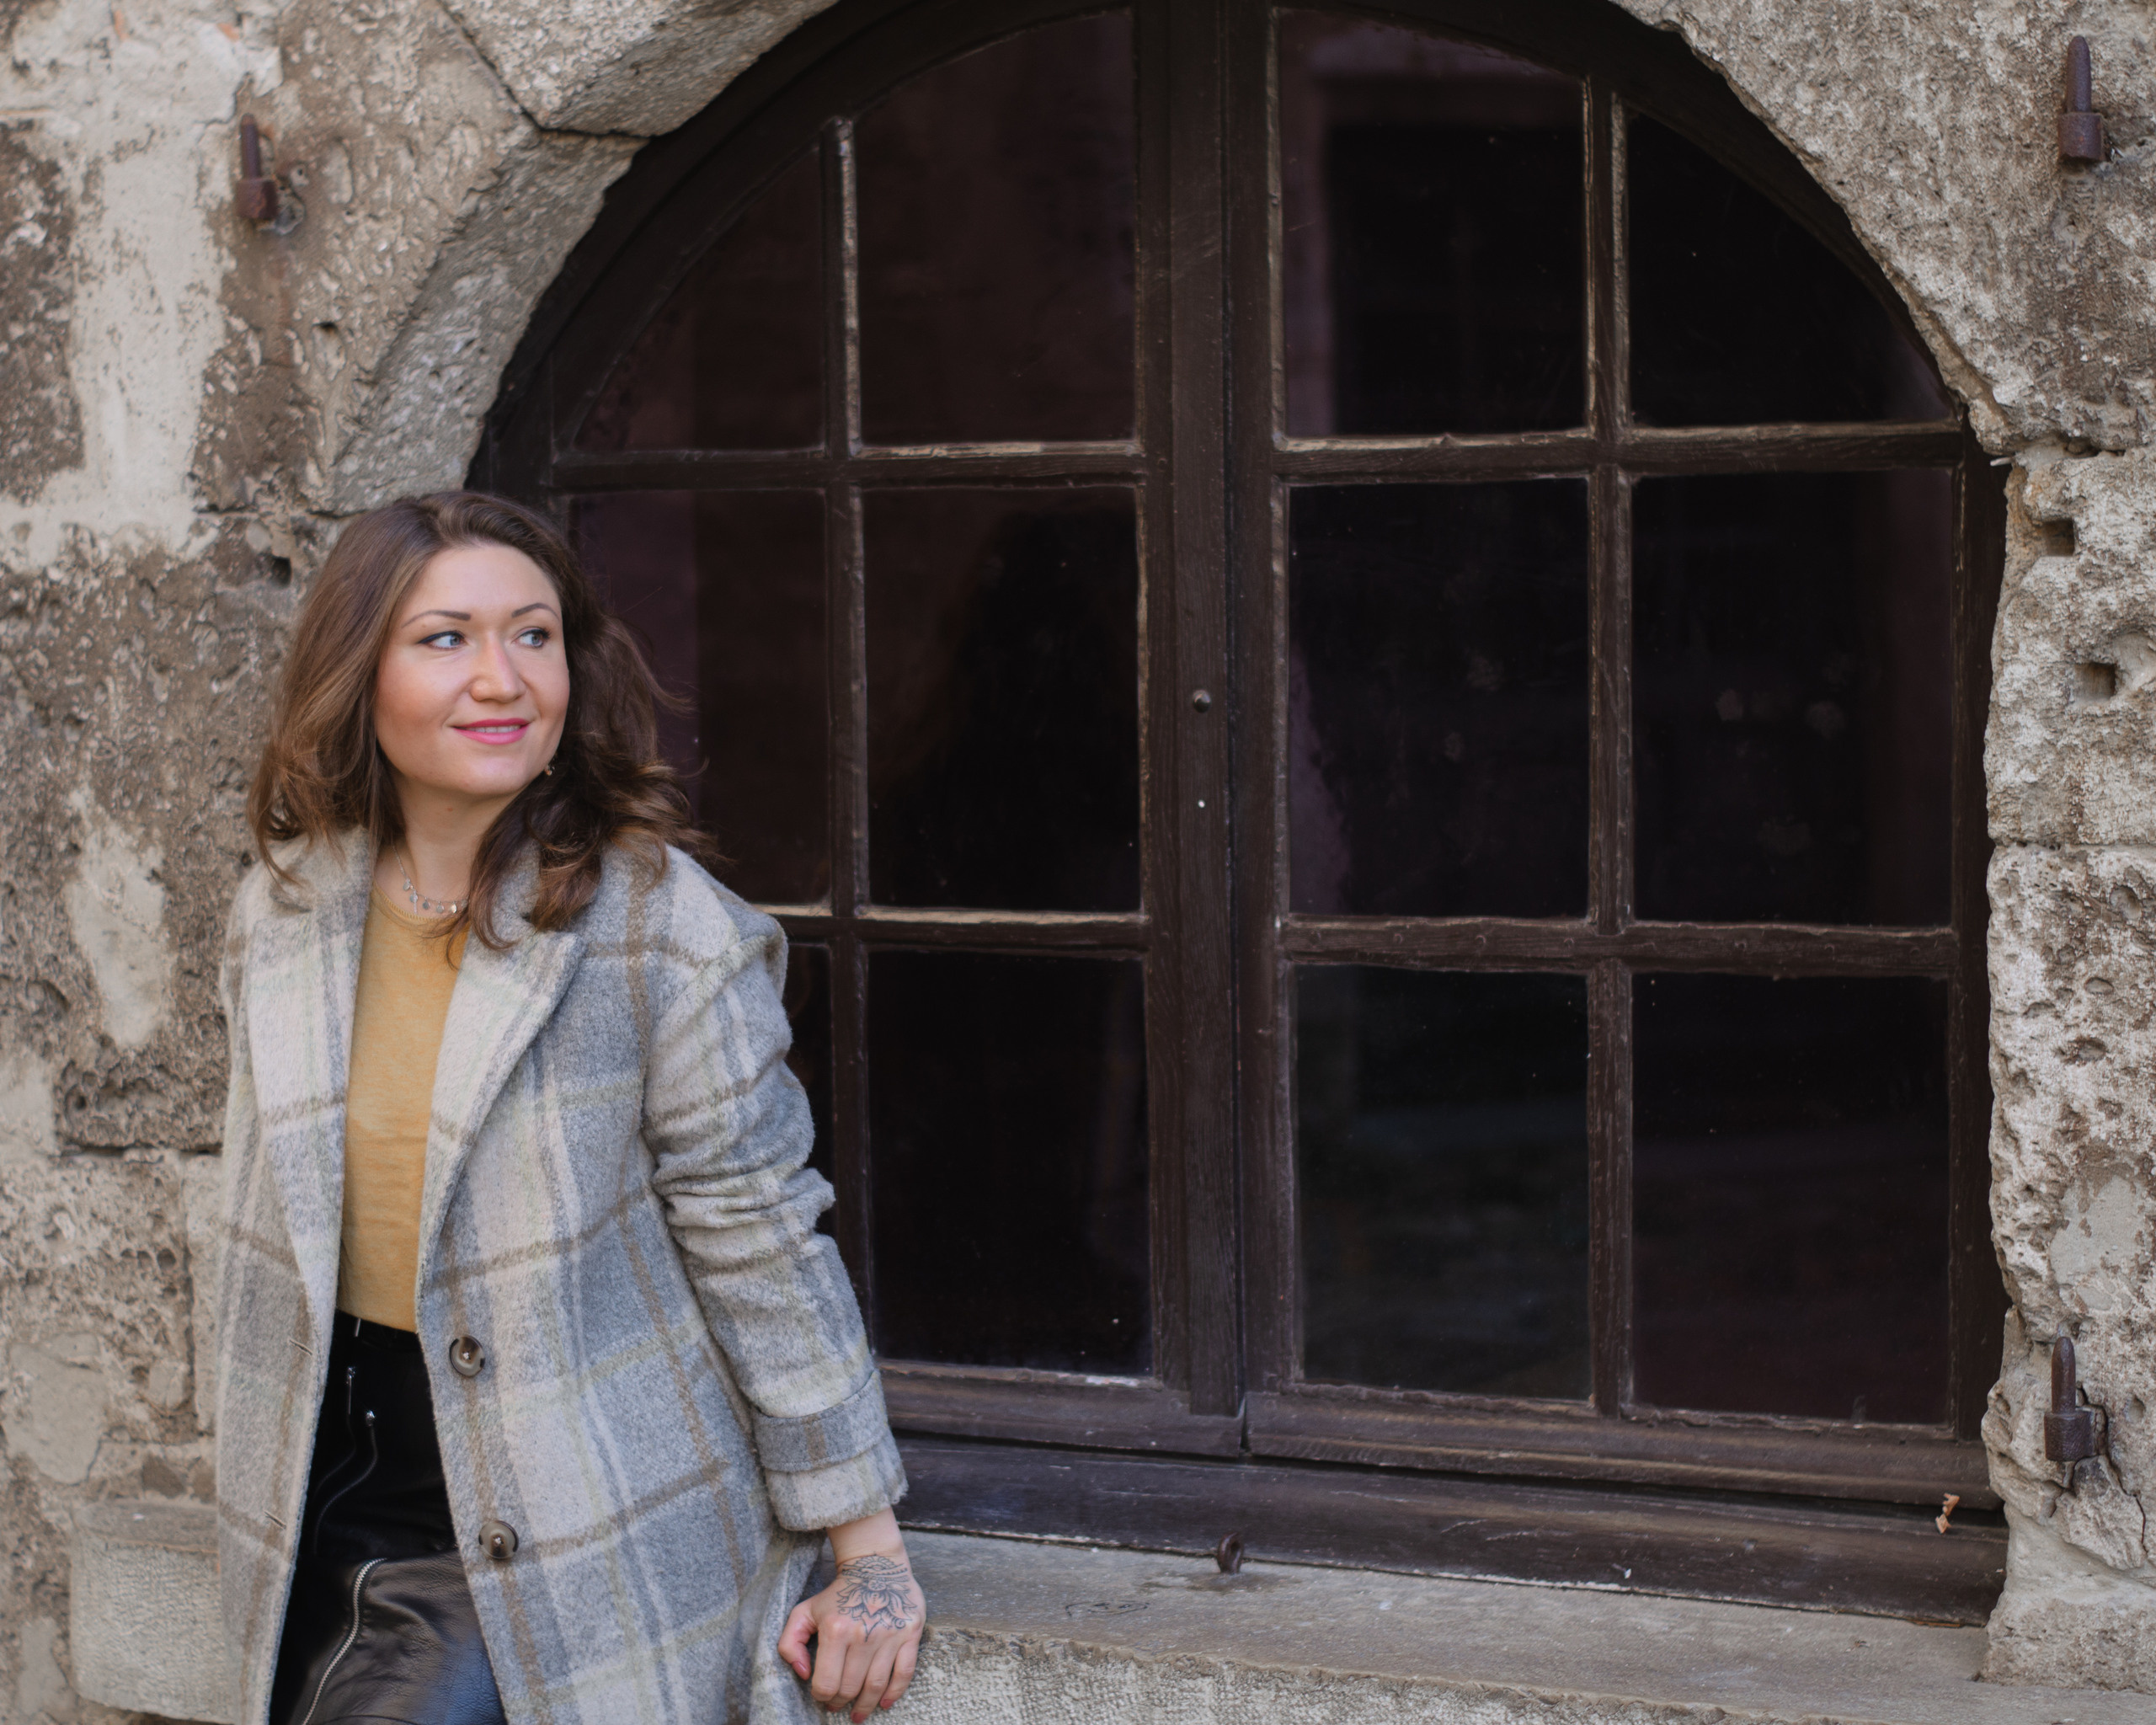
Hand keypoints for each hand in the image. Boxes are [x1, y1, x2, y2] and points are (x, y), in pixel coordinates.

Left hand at [778, 1546, 925, 1718]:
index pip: (827, 1683)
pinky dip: (894, 1693)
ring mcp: (889, 1635)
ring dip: (866, 1706)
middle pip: (851, 1687)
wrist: (875, 1565)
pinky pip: (904, 1672)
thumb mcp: (804, 1612)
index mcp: (835, 1630)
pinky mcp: (910, 1633)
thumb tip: (803, 1673)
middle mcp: (863, 1634)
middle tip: (838, 1705)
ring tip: (858, 1714)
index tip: (822, 1697)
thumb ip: (790, 1643)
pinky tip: (884, 1703)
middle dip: (841, 1702)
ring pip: (876, 1685)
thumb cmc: (838, 1594)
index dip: (822, 1696)